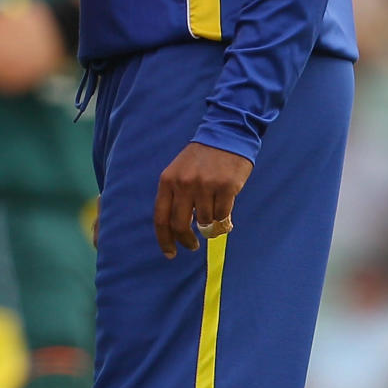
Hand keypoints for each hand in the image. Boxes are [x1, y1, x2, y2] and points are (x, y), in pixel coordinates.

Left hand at [153, 143, 252, 259]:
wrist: (226, 134)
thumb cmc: (201, 157)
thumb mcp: (179, 172)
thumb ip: (175, 196)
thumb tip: (177, 230)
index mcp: (168, 181)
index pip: (161, 218)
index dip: (164, 240)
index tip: (170, 253)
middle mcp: (184, 184)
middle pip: (180, 225)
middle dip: (187, 241)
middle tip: (193, 246)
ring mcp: (205, 185)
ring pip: (204, 221)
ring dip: (209, 226)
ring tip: (214, 219)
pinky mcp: (226, 187)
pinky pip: (222, 215)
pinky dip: (224, 220)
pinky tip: (226, 215)